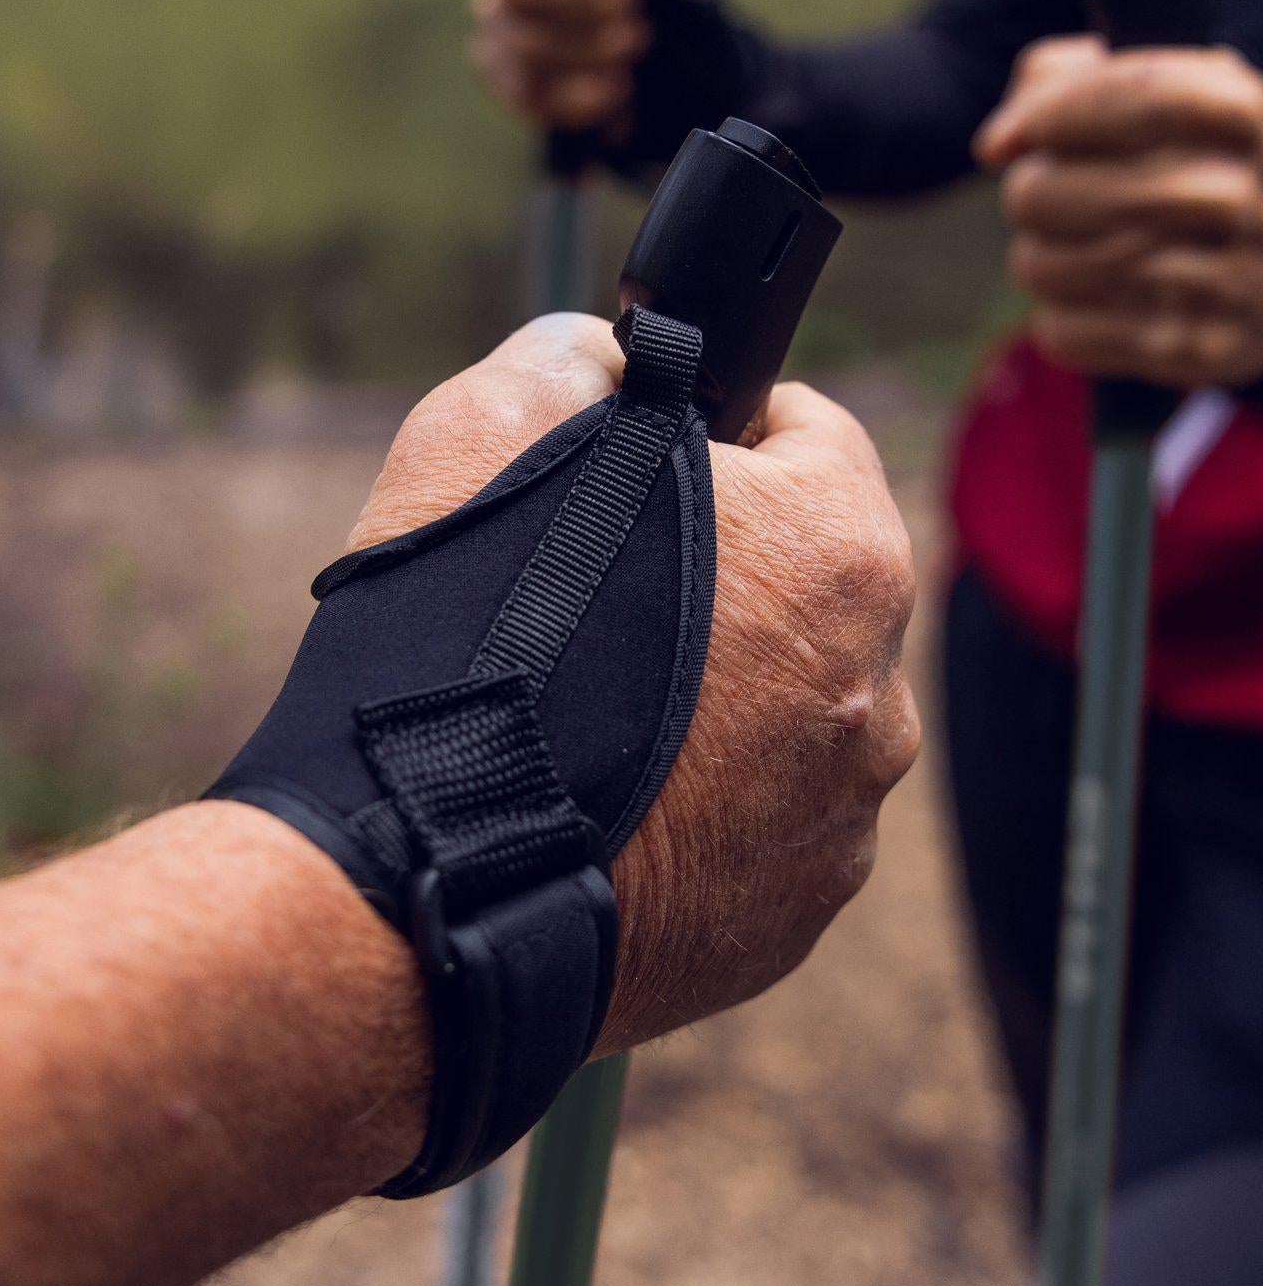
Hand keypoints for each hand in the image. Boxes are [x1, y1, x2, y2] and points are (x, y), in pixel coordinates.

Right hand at [349, 313, 918, 1052]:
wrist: (412, 884)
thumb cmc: (453, 646)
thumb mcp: (486, 427)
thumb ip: (576, 361)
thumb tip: (608, 364)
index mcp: (836, 555)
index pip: (816, 433)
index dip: (724, 425)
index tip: (652, 450)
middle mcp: (872, 696)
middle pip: (810, 586)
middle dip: (722, 569)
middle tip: (590, 591)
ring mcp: (835, 826)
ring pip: (787, 714)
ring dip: (714, 695)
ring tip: (580, 711)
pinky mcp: (784, 925)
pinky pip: (755, 827)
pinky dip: (696, 804)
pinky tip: (595, 797)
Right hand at [470, 0, 718, 134]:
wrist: (684, 40)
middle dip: (586, 5)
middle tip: (637, 10)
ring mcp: (500, 24)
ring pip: (524, 44)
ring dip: (590, 51)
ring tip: (637, 45)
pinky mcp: (509, 80)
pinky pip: (528, 94)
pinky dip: (580, 96)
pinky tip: (617, 87)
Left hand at [976, 38, 1262, 389]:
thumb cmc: (1213, 168)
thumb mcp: (1180, 98)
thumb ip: (1077, 82)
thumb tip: (997, 144)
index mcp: (1258, 116)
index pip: (1140, 94)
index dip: (1053, 113)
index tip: (1005, 142)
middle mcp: (1256, 198)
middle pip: (1051, 193)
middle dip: (1028, 192)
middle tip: (1047, 194)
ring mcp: (1241, 283)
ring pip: (1043, 268)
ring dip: (1037, 256)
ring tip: (1072, 247)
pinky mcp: (1212, 352)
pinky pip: (1065, 334)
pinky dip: (1060, 319)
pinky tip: (1097, 302)